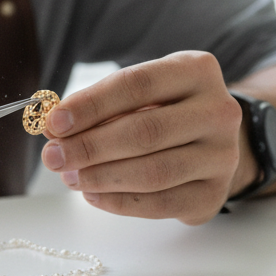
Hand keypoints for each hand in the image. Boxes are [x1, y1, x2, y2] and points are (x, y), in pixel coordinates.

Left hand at [40, 51, 246, 224]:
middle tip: (53, 157)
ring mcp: (222, 156)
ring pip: (154, 172)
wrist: (211, 143)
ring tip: (69, 177)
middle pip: (145, 131)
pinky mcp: (213, 195)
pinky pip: (161, 204)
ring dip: (102, 177)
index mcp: (196, 71)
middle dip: (90, 146)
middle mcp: (218, 111)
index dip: (91, 105)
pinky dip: (119, 202)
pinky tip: (92, 195)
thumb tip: (54, 128)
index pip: (137, 85)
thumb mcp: (140, 96)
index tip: (54, 123)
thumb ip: (102, 107)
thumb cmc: (164, 112)